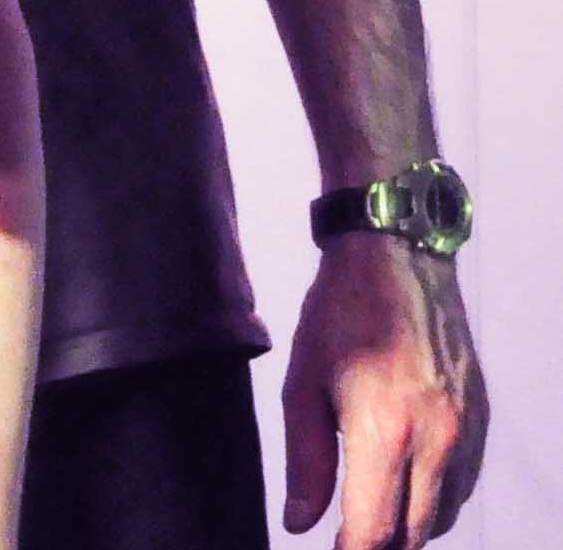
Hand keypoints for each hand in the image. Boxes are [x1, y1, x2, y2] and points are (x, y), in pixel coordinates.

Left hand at [281, 237, 485, 546]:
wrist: (398, 260)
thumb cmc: (339, 317)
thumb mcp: (301, 384)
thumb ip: (305, 461)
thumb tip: (300, 523)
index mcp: (386, 432)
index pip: (375, 529)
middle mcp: (437, 440)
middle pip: (414, 533)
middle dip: (379, 545)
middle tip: (346, 539)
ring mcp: (467, 432)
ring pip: (442, 514)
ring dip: (407, 526)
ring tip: (369, 513)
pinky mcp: (481, 421)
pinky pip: (462, 484)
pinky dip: (433, 499)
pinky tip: (402, 483)